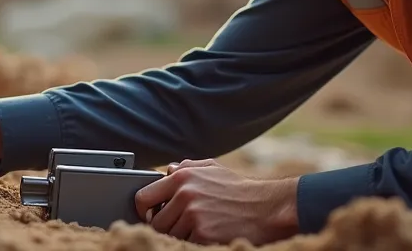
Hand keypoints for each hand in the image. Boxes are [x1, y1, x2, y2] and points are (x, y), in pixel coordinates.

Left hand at [133, 158, 298, 244]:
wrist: (268, 208)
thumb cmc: (240, 189)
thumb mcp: (213, 168)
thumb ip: (187, 167)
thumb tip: (167, 170)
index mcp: (183, 176)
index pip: (143, 197)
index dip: (144, 210)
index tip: (150, 216)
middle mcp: (185, 194)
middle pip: (157, 222)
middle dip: (166, 226)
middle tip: (181, 226)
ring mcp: (193, 215)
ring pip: (171, 235)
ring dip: (182, 235)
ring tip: (199, 228)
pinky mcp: (203, 234)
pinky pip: (186, 244)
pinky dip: (195, 242)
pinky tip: (208, 234)